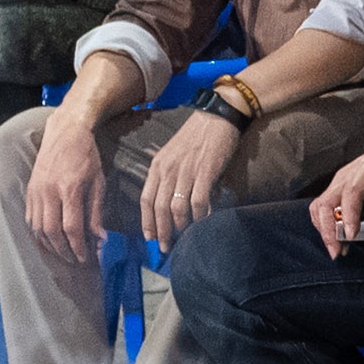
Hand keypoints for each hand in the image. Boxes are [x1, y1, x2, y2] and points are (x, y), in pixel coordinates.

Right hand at [19, 119, 107, 254]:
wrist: (66, 132)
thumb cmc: (87, 156)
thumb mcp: (98, 182)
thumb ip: (96, 212)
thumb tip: (100, 239)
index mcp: (69, 189)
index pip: (71, 228)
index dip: (78, 247)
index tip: (86, 258)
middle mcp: (49, 191)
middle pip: (52, 232)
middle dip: (63, 251)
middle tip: (74, 260)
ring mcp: (36, 191)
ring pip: (38, 228)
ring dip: (50, 245)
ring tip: (62, 253)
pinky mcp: (30, 190)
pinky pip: (30, 218)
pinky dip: (38, 232)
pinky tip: (49, 238)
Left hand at [135, 107, 242, 244]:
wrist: (218, 115)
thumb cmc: (196, 136)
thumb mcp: (173, 154)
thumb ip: (169, 176)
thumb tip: (170, 205)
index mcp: (158, 165)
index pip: (146, 199)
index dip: (147, 222)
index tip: (150, 238)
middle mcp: (168, 169)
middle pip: (159, 208)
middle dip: (161, 232)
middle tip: (166, 248)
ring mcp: (186, 170)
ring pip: (177, 208)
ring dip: (180, 227)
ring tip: (185, 238)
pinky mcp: (205, 171)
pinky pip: (199, 201)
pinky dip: (201, 216)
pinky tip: (204, 223)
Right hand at [312, 136, 363, 255]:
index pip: (351, 193)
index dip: (349, 215)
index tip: (352, 236)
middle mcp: (346, 175)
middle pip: (325, 202)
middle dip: (328, 230)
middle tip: (337, 252)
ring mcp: (338, 182)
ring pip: (319, 206)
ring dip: (324, 229)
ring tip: (337, 249)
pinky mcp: (336, 188)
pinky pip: (321, 207)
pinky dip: (325, 224)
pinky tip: (336, 238)